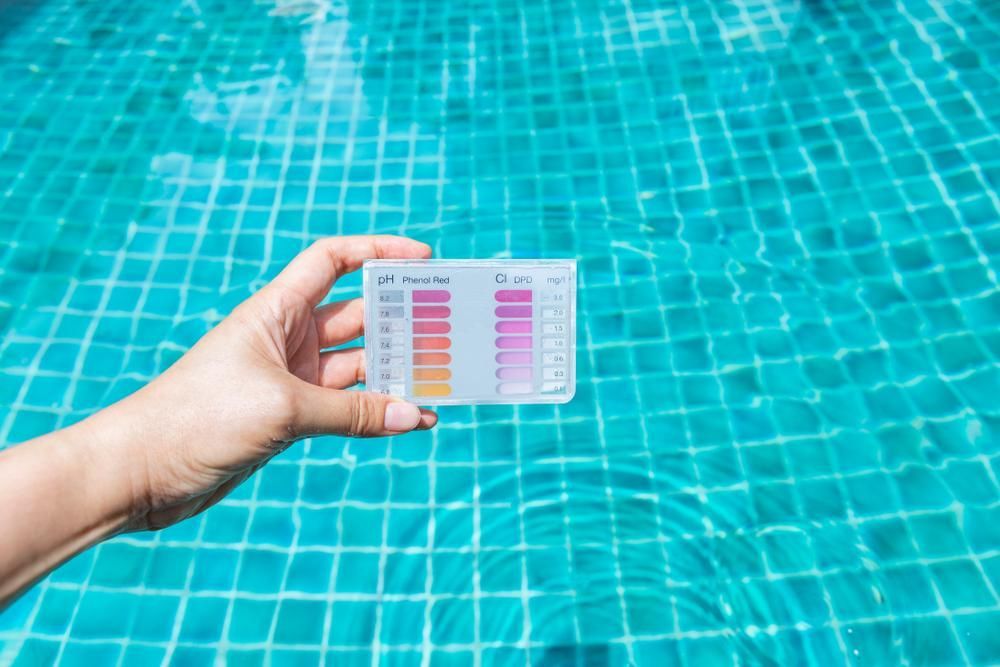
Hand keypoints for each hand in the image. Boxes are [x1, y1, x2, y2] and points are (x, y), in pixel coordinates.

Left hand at [90, 235, 436, 530]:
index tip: (422, 259)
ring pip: (357, 368)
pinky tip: (412, 422)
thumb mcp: (283, 408)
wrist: (142, 471)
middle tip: (448, 331)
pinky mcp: (291, 418)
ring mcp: (291, 379)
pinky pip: (346, 408)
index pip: (332, 261)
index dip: (376, 251)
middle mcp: (288, 338)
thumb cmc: (199, 417)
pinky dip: (377, 413)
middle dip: (400, 321)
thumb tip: (414, 415)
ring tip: (441, 383)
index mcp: (277, 310)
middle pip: (357, 317)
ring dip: (395, 376)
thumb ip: (352, 411)